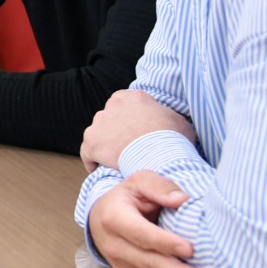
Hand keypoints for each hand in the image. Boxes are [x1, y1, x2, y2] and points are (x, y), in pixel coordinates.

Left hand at [81, 89, 195, 172]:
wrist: (158, 154)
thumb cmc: (172, 138)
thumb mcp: (179, 121)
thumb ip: (169, 118)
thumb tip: (170, 123)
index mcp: (134, 98)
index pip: (125, 102)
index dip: (129, 118)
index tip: (135, 130)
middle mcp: (113, 106)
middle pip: (110, 118)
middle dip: (116, 131)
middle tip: (127, 147)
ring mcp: (100, 123)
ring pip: (99, 134)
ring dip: (105, 145)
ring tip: (116, 161)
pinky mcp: (91, 141)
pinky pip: (88, 153)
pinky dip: (93, 161)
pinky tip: (100, 170)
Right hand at [87, 171, 209, 267]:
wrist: (101, 217)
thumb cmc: (126, 197)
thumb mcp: (138, 182)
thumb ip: (159, 187)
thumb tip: (182, 199)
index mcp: (114, 219)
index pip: (140, 233)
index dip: (164, 243)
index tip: (190, 249)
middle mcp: (115, 246)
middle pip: (149, 263)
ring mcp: (121, 265)